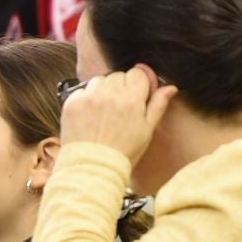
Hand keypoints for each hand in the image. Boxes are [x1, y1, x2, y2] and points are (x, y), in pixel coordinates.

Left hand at [59, 66, 177, 165]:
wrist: (92, 167)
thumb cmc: (122, 152)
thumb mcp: (147, 130)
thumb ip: (158, 105)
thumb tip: (170, 88)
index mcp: (131, 100)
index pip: (138, 73)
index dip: (138, 84)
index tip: (136, 95)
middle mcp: (109, 94)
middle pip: (118, 75)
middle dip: (120, 87)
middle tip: (119, 108)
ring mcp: (89, 97)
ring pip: (99, 80)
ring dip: (102, 91)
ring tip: (103, 112)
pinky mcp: (72, 103)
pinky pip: (81, 91)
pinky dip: (85, 99)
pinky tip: (90, 116)